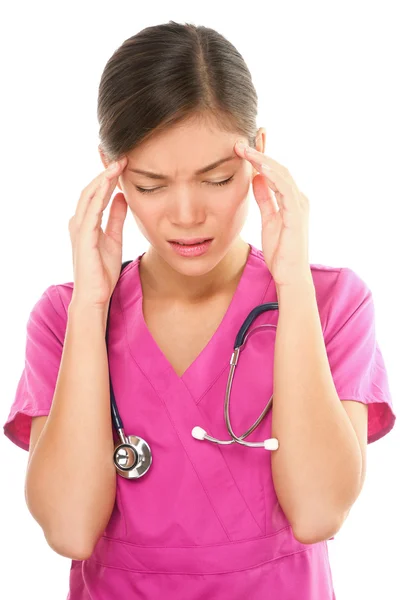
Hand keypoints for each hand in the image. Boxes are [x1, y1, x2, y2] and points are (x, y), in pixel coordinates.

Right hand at [68, 155, 128, 310]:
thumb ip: (116, 218)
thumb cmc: (102, 271)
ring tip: (117, 164)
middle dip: (105, 172)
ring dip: (103, 179)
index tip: (122, 162)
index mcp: (86, 222)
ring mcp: (79, 229)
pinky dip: (100, 196)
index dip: (108, 177)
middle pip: (91, 189)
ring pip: (89, 196)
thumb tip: (124, 197)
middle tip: (120, 155)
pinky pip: (92, 211)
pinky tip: (110, 184)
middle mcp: (79, 222)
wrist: (95, 295)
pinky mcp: (84, 237)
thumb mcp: (114, 238)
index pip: (96, 193)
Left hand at [234, 141, 311, 287]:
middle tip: (241, 141)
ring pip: (281, 174)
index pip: (275, 172)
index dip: (261, 158)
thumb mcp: (269, 219)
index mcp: (291, 200)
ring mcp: (299, 204)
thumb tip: (256, 179)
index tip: (244, 146)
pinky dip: (272, 174)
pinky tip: (258, 165)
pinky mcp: (296, 213)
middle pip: (278, 168)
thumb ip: (265, 199)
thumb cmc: (281, 252)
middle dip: (260, 152)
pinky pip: (284, 188)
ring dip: (262, 159)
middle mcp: (298, 198)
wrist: (291, 275)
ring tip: (244, 149)